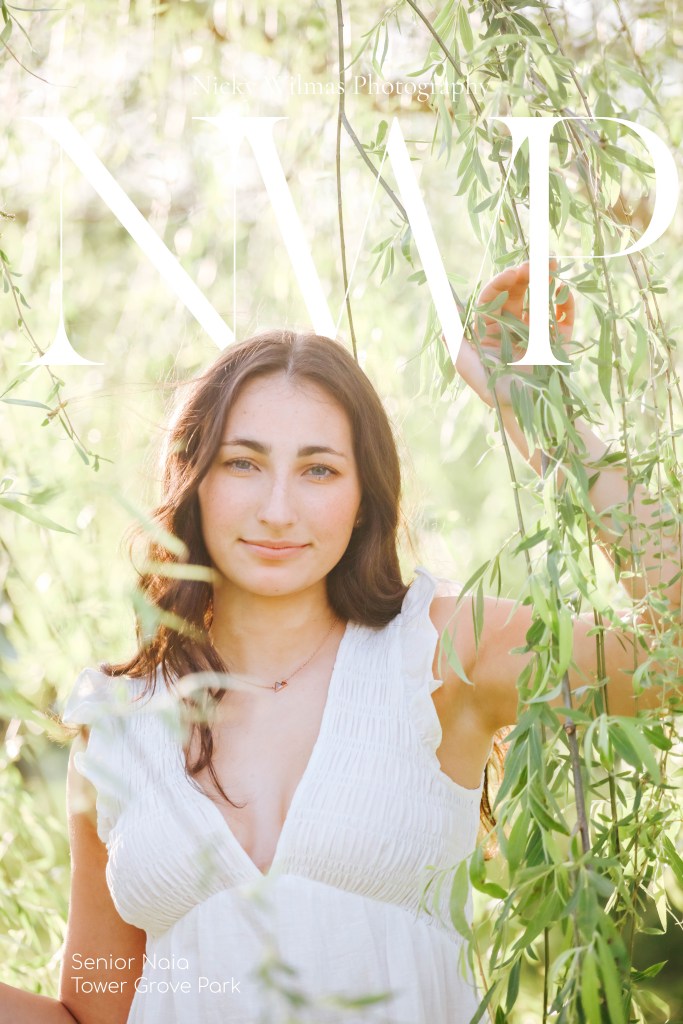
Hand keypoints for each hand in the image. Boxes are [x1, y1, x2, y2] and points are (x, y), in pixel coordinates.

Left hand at [453, 260, 574, 407]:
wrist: (531, 415)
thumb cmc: (497, 394)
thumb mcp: (471, 369)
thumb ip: (457, 346)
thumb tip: (442, 322)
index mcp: (490, 333)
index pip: (493, 299)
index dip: (502, 283)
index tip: (512, 273)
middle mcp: (512, 330)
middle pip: (517, 294)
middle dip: (525, 274)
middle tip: (536, 262)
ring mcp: (537, 334)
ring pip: (540, 300)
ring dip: (547, 280)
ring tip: (553, 265)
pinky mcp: (560, 342)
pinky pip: (564, 317)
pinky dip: (566, 302)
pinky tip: (564, 291)